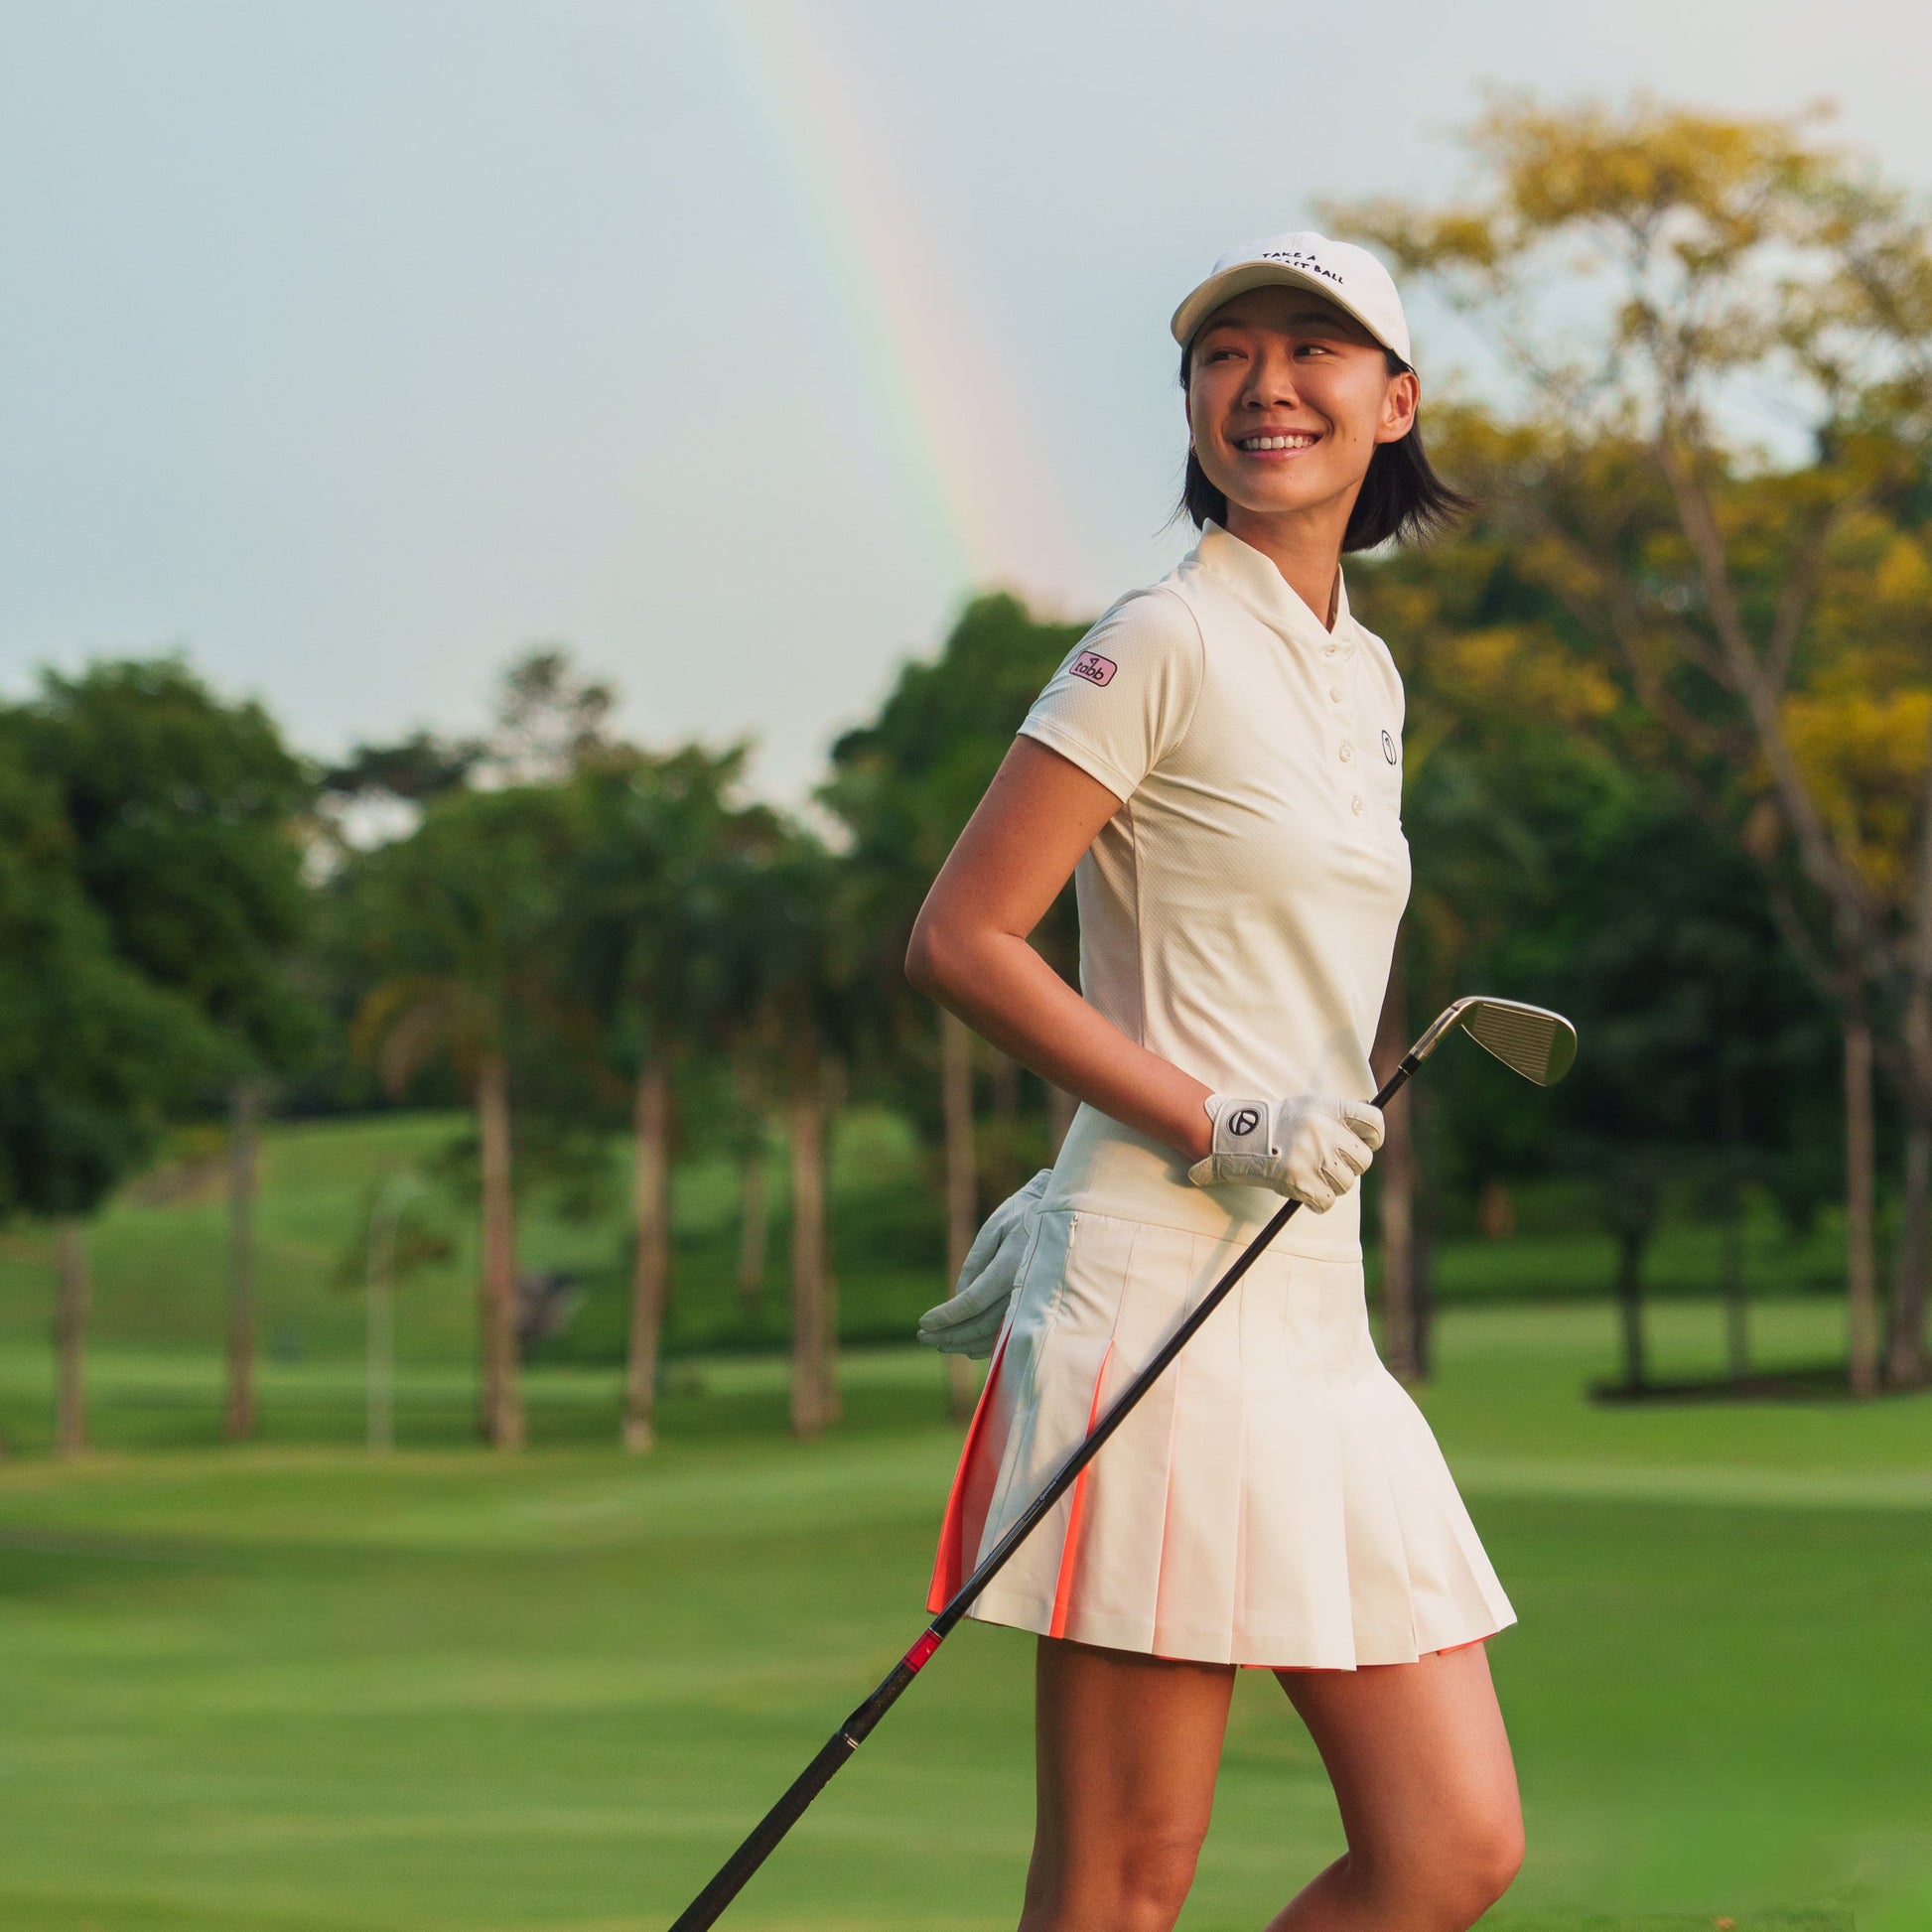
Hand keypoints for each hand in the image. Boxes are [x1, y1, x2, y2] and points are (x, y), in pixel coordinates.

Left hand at [916, 1169, 1053, 1357]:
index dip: (946, 1316)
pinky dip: (987, 1344)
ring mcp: (1035, 1301)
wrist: (1065, 1213)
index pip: (973, 1302)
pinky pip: (1011, 1333)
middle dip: (950, 1334)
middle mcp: (1026, 1289)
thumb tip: (958, 1299)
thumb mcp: (993, 1230)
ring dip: (965, 1343)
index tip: (924, 1322)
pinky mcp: (1037, 1306)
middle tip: (924, 1336)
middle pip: (982, 1324)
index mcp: (1012, 1265)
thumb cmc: (1023, 1215)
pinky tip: (967, 1347)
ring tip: (938, 1343)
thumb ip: (974, 1265)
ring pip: (996, 1335)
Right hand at [1186, 1093, 1383, 1210]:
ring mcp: (1313, 1156)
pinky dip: (1317, 1201)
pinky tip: (1304, 1190)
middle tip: (1330, 1164)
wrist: (1238, 1138)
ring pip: (1346, 1183)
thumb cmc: (1278, 1124)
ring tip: (1311, 1174)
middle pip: (1363, 1160)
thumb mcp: (1309, 1107)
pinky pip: (1327, 1202)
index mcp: (1328, 1108)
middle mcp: (1323, 1131)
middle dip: (1350, 1166)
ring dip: (1332, 1184)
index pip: (1374, 1122)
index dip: (1374, 1137)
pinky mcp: (1301, 1180)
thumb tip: (1373, 1128)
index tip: (1364, 1143)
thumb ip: (1338, 1116)